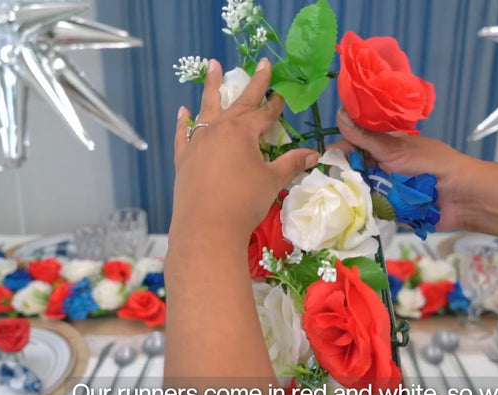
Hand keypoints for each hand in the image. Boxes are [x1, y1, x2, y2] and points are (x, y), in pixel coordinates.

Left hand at [170, 58, 319, 245]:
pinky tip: (183, 110)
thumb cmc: (244, 202)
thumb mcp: (272, 181)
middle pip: (240, 102)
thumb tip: (314, 154)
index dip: (276, 104)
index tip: (283, 92)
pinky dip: (183, 121)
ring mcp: (198, 142)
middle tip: (264, 64)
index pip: (264, 113)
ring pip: (206, 108)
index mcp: (242, 131)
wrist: (206, 228)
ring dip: (211, 86)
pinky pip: (183, 133)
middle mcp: (219, 129)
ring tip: (212, 65)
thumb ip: (291, 164)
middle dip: (254, 83)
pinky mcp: (183, 157)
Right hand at [330, 108, 478, 230]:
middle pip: (351, 171)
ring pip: (357, 192)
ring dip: (348, 197)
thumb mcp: (394, 148)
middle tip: (322, 186)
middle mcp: (382, 167)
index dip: (337, 153)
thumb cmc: (430, 165)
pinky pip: (369, 211)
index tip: (321, 161)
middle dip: (339, 178)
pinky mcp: (389, 211)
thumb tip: (339, 112)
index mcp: (383, 147)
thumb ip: (365, 136)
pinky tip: (342, 216)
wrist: (459, 196)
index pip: (352, 146)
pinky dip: (360, 213)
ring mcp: (385, 190)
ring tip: (328, 203)